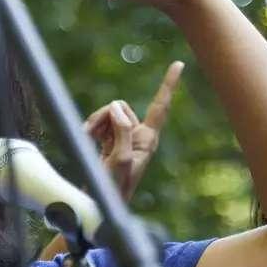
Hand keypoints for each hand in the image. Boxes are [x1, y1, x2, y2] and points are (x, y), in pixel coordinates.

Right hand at [83, 61, 182, 200]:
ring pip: (109, 113)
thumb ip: (122, 130)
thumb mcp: (120, 158)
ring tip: (87, 138)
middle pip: (122, 107)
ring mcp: (125, 137)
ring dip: (96, 122)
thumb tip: (117, 107)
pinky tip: (87, 138)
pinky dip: (92, 128)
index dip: (168, 84)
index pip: (160, 106)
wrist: (100, 203)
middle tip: (92, 133)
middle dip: (105, 115)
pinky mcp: (111, 141)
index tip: (179, 64)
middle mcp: (139, 135)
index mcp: (148, 139)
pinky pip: (101, 122)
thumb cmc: (113, 187)